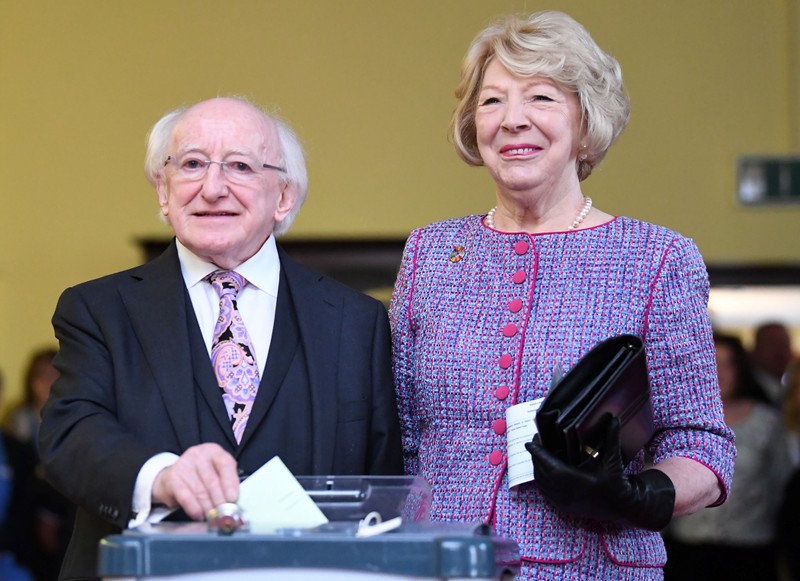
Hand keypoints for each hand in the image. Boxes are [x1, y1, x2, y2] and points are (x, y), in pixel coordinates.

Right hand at [152, 443, 239, 520]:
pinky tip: (199, 515)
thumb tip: (234, 501)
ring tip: (214, 517)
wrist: (173, 477)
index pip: (225, 464)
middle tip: (224, 513)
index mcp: (214, 451)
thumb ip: (227, 481)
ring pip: (200, 492)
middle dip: (220, 500)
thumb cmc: (201, 475)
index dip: (230, 482)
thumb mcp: (216, 472)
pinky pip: (186, 497)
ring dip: (208, 508)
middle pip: (212, 481)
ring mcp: (184, 465)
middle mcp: (198, 455)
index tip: (233, 498)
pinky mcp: (172, 478)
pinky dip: (195, 509)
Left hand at [525, 418, 674, 530]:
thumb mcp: (613, 461)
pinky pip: (545, 492)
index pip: (550, 466)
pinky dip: (541, 479)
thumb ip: (611, 438)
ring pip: (541, 483)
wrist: (622, 508)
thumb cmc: (617, 484)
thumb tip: (614, 419)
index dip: (538, 454)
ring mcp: (563, 502)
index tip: (530, 442)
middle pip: (542, 472)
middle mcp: (567, 494)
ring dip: (537, 467)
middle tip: (536, 441)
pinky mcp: (563, 507)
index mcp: (577, 482)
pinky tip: (542, 468)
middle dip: (536, 457)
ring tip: (538, 452)